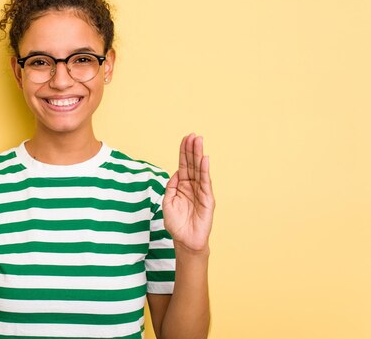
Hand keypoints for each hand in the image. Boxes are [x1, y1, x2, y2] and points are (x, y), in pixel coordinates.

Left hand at [162, 133, 214, 253]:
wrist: (185, 241)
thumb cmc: (176, 223)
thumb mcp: (168, 202)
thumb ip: (171, 187)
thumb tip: (176, 173)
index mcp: (182, 185)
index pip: (184, 165)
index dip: (184, 152)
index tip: (186, 138)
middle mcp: (192, 186)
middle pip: (192, 164)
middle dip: (192, 149)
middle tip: (194, 135)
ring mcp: (200, 191)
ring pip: (199, 170)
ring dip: (199, 155)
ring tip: (199, 141)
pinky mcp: (207, 199)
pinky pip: (205, 182)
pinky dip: (205, 170)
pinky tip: (204, 159)